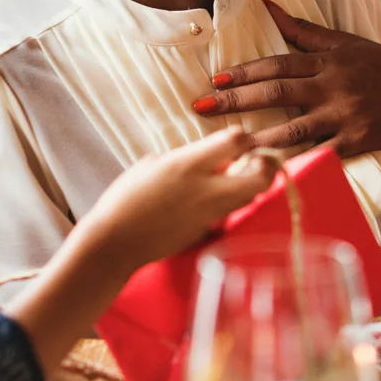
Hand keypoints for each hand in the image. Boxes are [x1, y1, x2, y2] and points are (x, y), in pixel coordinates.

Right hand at [77, 129, 277, 268]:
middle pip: (260, 176)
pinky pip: (231, 212)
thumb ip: (185, 158)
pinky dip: (232, 202)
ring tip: (236, 179)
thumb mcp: (152, 165)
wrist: (115, 242)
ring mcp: (210, 213)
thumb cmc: (125, 199)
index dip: (243, 138)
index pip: (236, 141)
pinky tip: (213, 199)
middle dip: (265, 166)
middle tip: (255, 162)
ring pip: (252, 196)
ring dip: (251, 184)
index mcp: (187, 164)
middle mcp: (205, 188)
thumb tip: (208, 157)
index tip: (237, 141)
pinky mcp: (207, 232)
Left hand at [196, 0, 380, 155]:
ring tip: (229, 146)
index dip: (246, 72)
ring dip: (259, 139)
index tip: (215, 78)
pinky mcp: (356, 143)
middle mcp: (333, 88)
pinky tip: (272, 172)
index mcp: (328, 62)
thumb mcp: (345, 42)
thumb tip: (266, 6)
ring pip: (295, 129)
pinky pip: (321, 156)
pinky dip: (298, 165)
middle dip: (237, 101)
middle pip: (278, 93)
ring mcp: (344, 117)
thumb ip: (303, 30)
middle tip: (203, 106)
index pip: (279, 64)